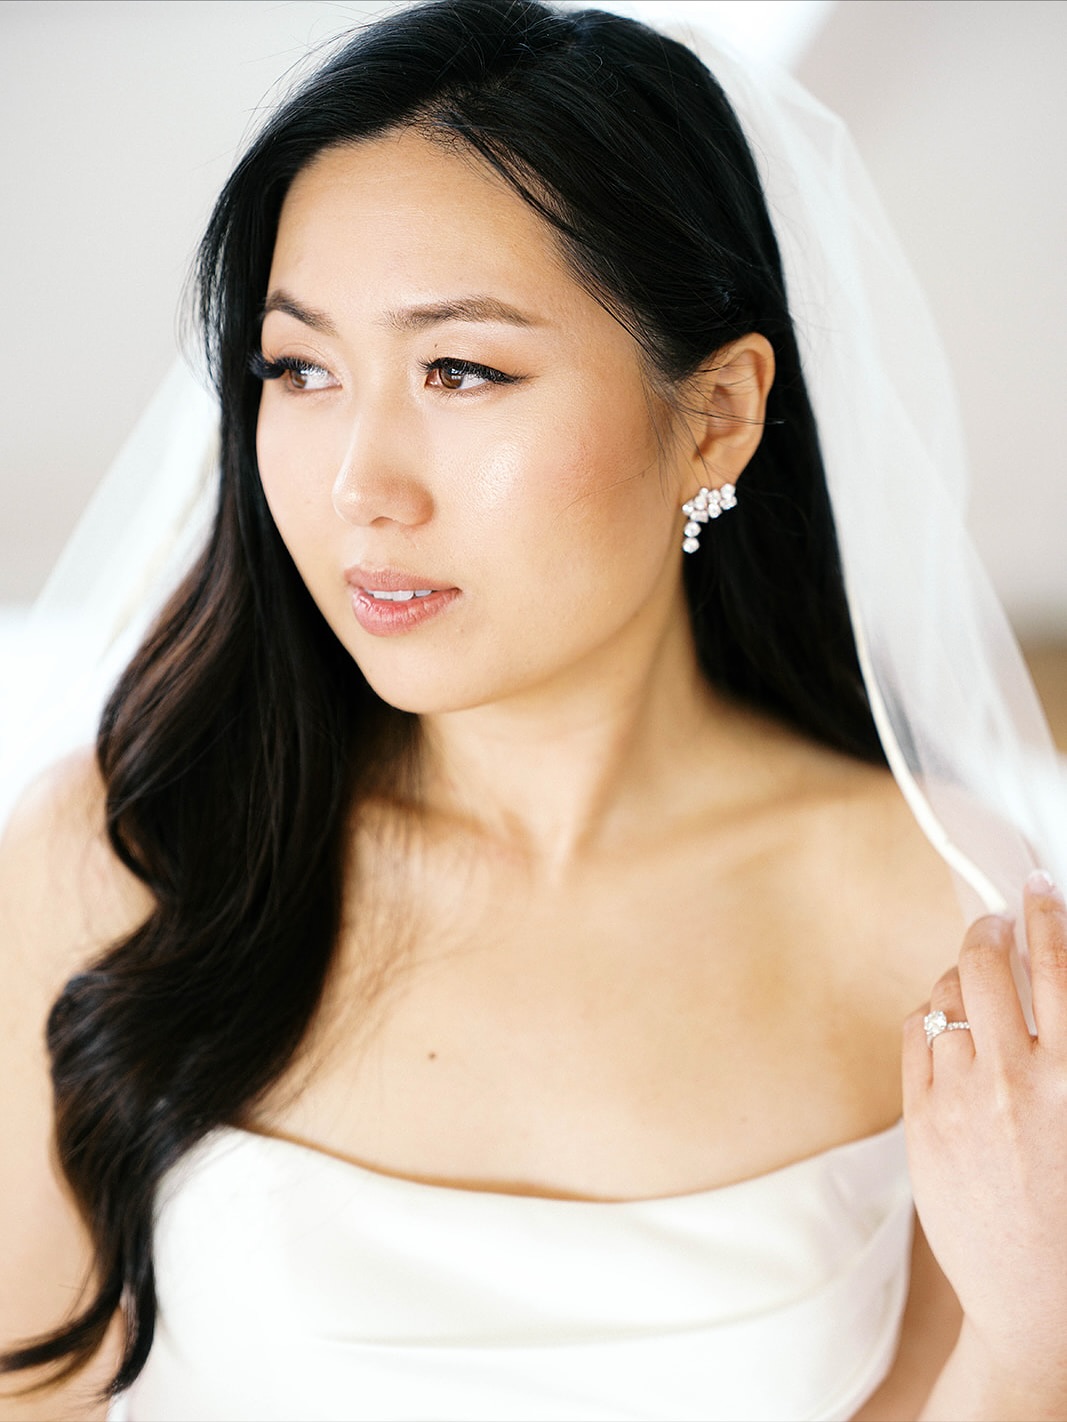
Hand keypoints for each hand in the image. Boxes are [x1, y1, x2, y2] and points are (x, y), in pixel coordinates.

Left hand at [903, 872, 1066, 1401]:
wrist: (1039, 1304)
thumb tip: (1053, 988)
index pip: (1060, 965)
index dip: (1047, 912)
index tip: (1039, 888)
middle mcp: (1019, 1080)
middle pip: (987, 962)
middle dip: (991, 926)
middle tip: (998, 918)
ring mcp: (961, 1099)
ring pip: (944, 995)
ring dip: (959, 974)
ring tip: (974, 976)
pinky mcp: (919, 1120)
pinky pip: (915, 1036)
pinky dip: (930, 1017)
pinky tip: (946, 1022)